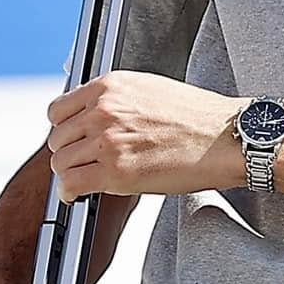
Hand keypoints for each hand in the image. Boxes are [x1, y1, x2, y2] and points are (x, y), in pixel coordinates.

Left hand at [46, 72, 244, 200]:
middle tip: (84, 164)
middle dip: (69, 153)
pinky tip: (79, 195)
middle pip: (57, 138)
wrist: (226, 139)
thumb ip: (117, 99)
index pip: (59, 109)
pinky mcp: (116, 172)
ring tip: (87, 179)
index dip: (65, 129)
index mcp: (110, 87)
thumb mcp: (150, 90)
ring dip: (71, 174)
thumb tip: (96, 115)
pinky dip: (70, 193)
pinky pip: (71, 184)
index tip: (73, 140)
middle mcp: (104, 111)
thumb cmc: (199, 118)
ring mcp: (107, 141)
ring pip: (60, 162)